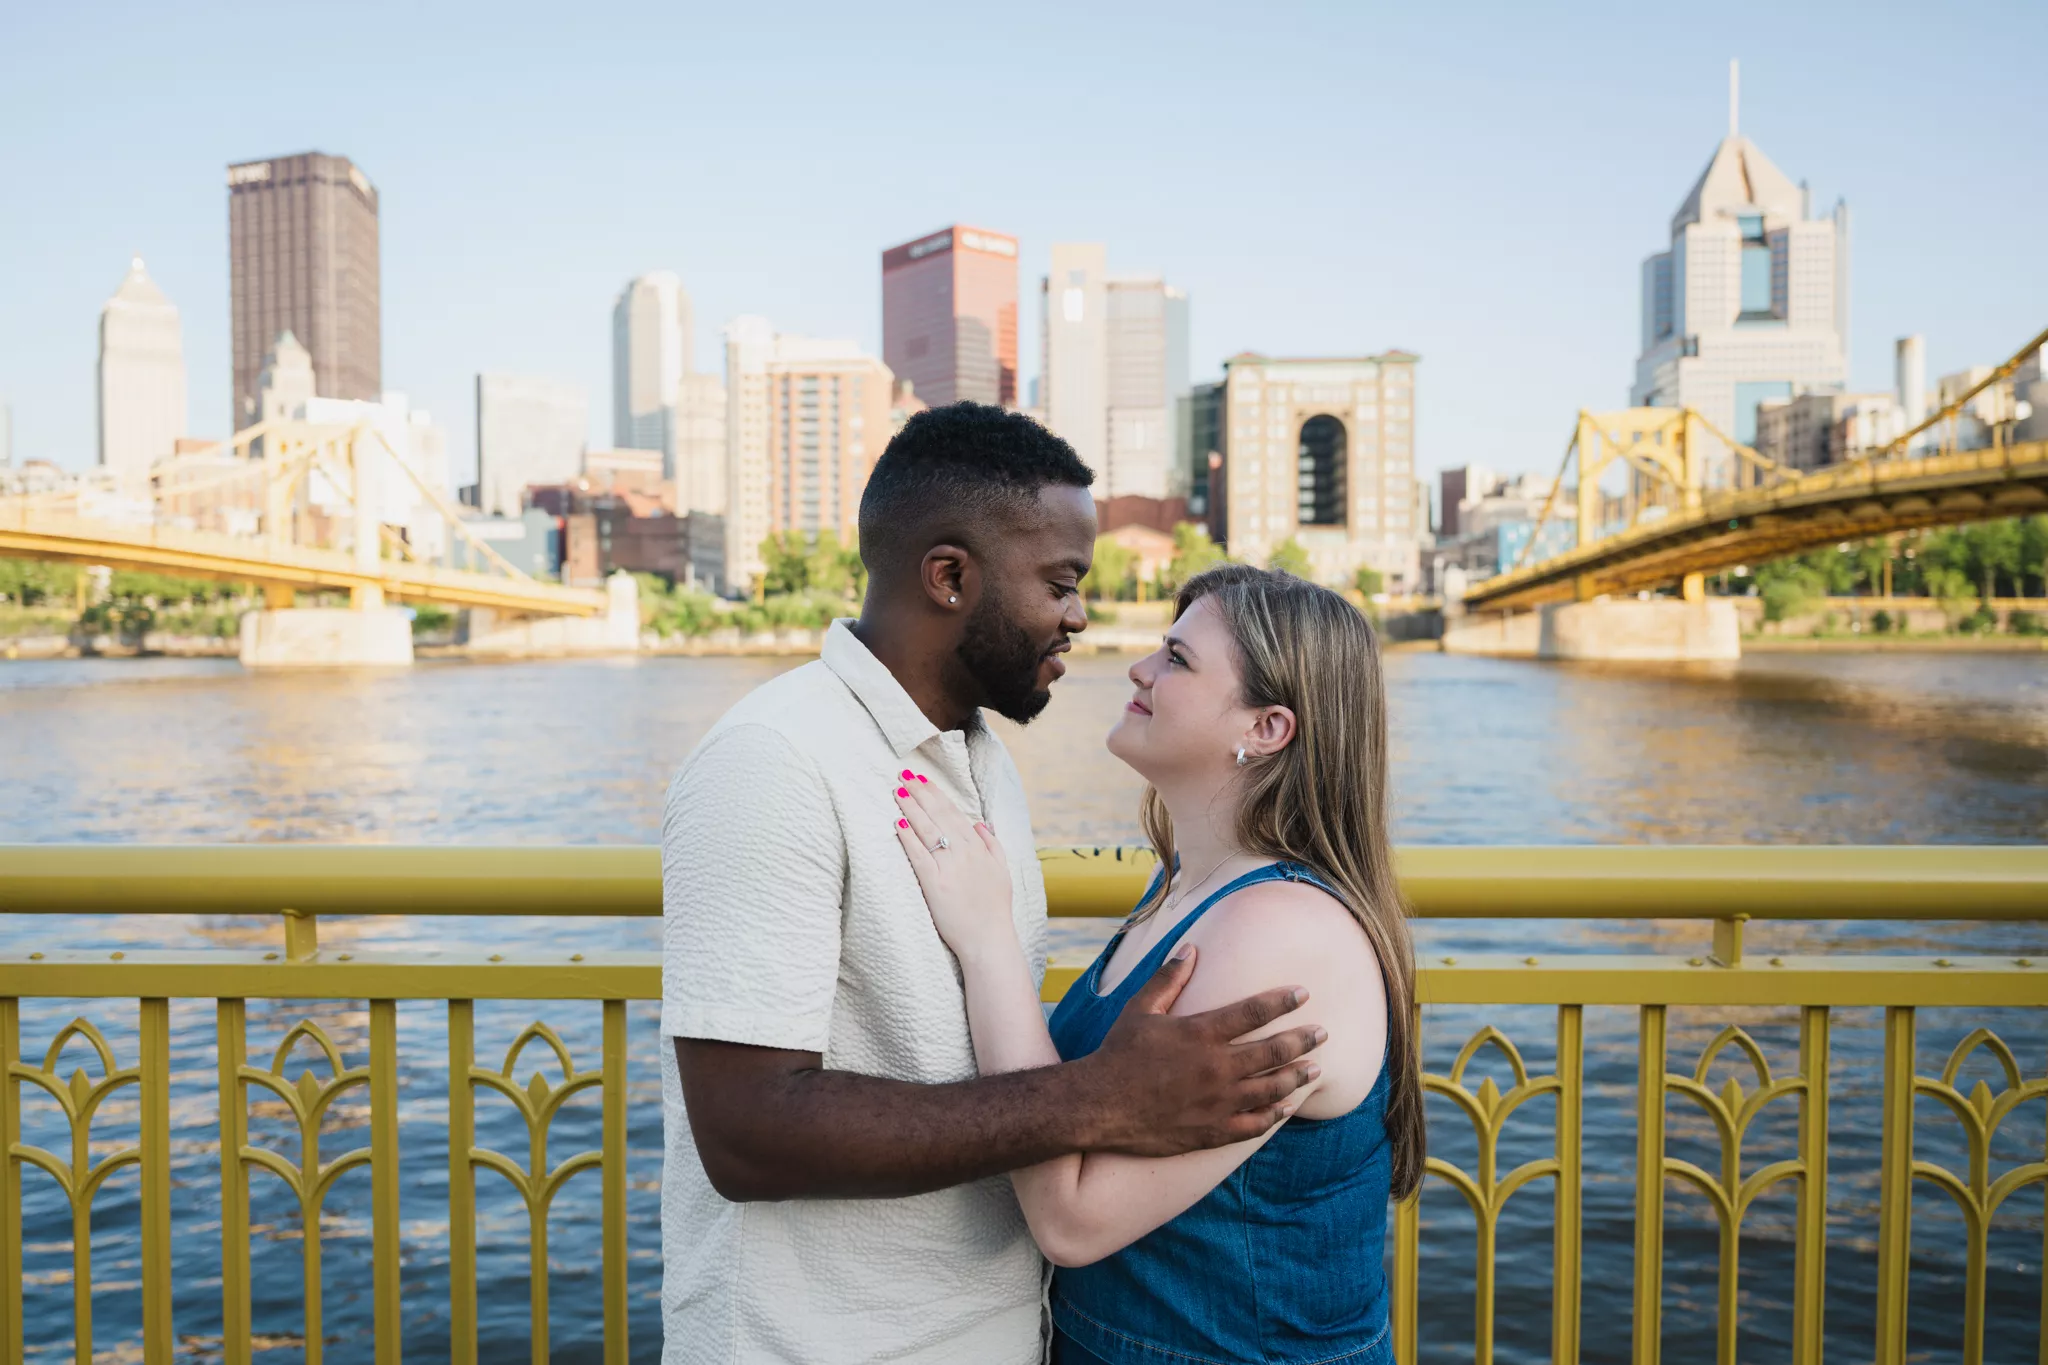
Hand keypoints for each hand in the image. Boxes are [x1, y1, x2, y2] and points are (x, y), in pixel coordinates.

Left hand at [892, 774, 1015, 962]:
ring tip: (898, 791)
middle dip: (921, 794)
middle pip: (939, 816)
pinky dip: (909, 839)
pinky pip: (919, 856)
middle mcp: (965, 854)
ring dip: (912, 809)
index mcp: (979, 849)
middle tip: (905, 776)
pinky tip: (898, 824)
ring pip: (928, 831)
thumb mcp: (1002, 872)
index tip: (924, 780)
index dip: (937, 795)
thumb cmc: (994, 909)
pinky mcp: (935, 885)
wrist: (988, 939)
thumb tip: (980, 824)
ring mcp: (950, 868)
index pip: (954, 814)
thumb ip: (993, 845)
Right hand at [1077, 944, 1324, 1155]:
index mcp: (1200, 1034)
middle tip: (1322, 1033)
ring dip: (1296, 1077)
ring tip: (1315, 1069)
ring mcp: (1216, 1102)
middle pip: (1272, 1051)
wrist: (1098, 1106)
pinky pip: (1252, 1124)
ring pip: (1270, 1089)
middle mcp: (1216, 1068)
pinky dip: (1272, 1115)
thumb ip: (1169, 979)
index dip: (1282, 1001)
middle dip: (1302, 1040)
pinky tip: (1285, 1108)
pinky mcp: (1210, 1130)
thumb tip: (1191, 948)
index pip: (1253, 1012)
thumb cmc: (1118, 1054)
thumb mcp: (1140, 1009)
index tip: (1303, 994)